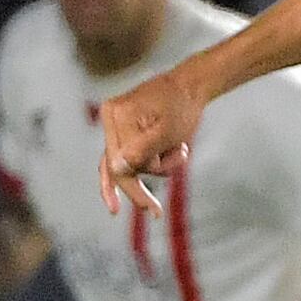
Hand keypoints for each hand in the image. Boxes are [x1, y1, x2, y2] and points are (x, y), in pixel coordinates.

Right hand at [97, 66, 206, 216]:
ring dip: (158, 165)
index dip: (135, 189)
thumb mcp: (168, 132)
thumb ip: (142, 151)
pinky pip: (126, 155)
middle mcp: (110, 117)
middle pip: (119, 166)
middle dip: (143, 183)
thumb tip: (117, 169)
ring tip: (181, 149)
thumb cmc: (183, 107)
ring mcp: (114, 122)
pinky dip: (141, 166)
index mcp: (117, 115)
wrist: (190, 86)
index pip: (121, 164)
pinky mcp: (123, 127)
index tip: (152, 211)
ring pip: (128, 163)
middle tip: (156, 213)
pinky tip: (118, 196)